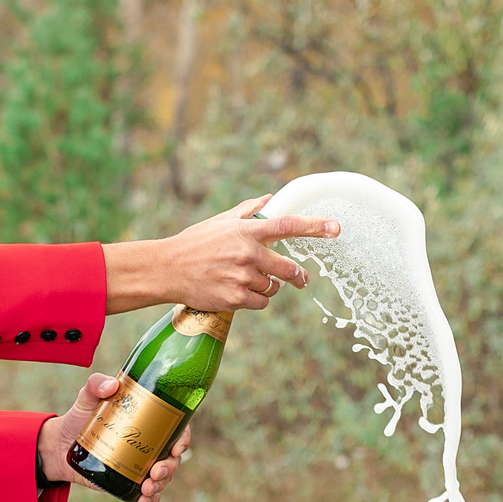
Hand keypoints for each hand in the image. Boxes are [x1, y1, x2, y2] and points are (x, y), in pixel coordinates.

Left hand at [37, 375, 190, 501]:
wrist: (60, 444)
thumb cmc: (79, 416)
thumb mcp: (86, 397)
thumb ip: (96, 385)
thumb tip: (112, 385)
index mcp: (150, 423)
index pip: (177, 430)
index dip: (183, 439)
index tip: (176, 448)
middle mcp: (150, 444)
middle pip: (173, 458)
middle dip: (170, 467)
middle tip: (155, 471)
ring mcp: (141, 464)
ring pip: (163, 477)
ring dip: (160, 485)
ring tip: (146, 488)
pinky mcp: (128, 481)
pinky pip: (147, 494)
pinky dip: (149, 500)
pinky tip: (142, 501)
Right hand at [103, 197, 341, 312]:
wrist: (166, 269)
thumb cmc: (194, 243)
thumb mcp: (220, 221)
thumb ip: (247, 210)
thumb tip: (269, 198)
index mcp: (246, 231)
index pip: (287, 225)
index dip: (314, 226)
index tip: (335, 228)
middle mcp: (247, 253)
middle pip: (288, 268)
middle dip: (297, 276)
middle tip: (301, 278)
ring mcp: (241, 277)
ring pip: (273, 288)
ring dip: (268, 287)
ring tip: (249, 282)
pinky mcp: (234, 298)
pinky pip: (260, 303)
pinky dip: (256, 300)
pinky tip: (240, 293)